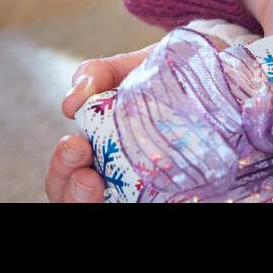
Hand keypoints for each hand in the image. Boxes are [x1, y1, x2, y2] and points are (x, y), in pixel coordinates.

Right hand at [45, 33, 232, 202]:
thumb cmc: (161, 72)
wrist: (210, 66)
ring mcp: (141, 187)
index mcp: (97, 146)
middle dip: (71, 191)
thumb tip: (71, 99)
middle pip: (76, 199)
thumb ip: (98, 74)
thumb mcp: (127, 68)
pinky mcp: (171, 193)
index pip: (66, 174)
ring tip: (97, 185)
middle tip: (87, 175)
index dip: (62, 168)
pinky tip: (152, 195)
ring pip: (108, 206)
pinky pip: (151, 202)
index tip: (75, 145)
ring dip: (90, 201)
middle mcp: (113, 173)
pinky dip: (142, 202)